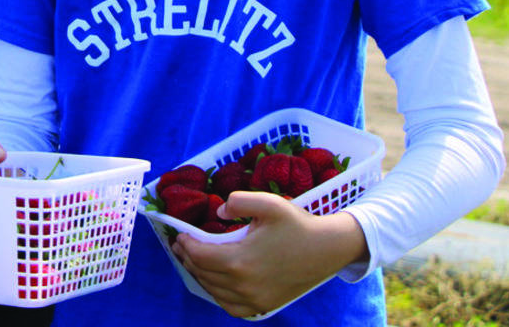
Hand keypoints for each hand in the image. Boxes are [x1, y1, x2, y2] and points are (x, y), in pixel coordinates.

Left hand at [171, 191, 366, 318]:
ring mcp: (255, 299)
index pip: (200, 256)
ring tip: (194, 261)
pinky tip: (216, 282)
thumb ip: (237, 202)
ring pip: (215, 291)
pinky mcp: (264, 305)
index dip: (186, 245)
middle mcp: (244, 285)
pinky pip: (231, 306)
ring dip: (200, 276)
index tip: (180, 235)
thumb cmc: (298, 224)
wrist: (328, 249)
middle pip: (204, 274)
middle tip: (181, 246)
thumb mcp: (268, 203)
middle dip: (188, 258)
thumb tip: (217, 213)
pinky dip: (218, 295)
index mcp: (240, 261)